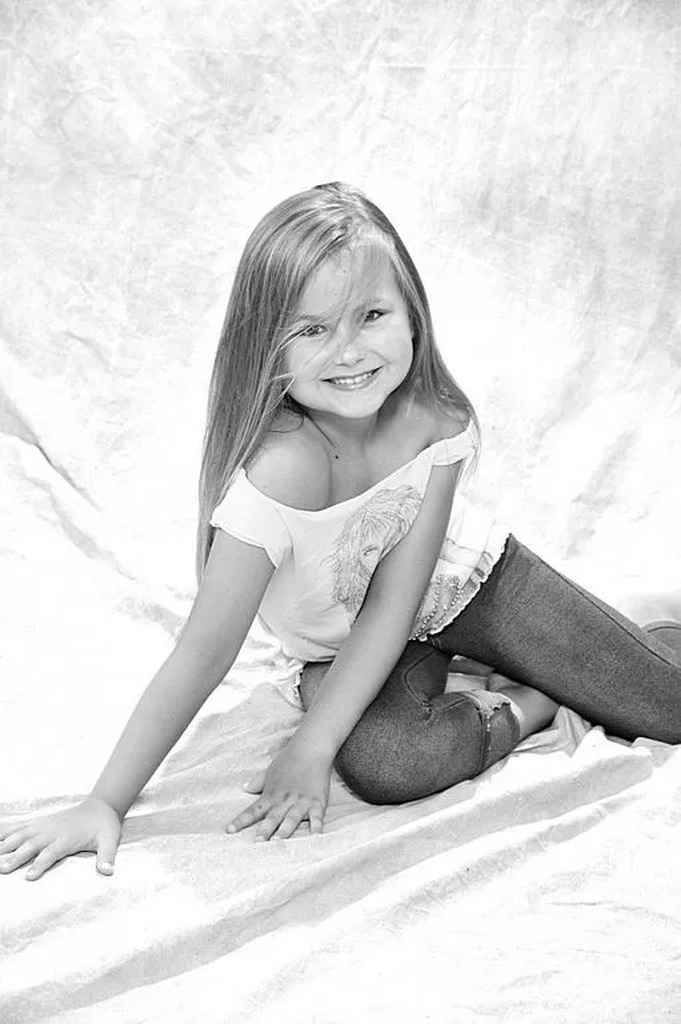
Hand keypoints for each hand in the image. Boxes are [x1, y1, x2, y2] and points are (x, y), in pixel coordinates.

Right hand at [0, 796, 121, 880]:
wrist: (101, 805)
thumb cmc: (104, 826)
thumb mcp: (110, 841)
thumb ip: (107, 856)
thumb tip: (108, 872)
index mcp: (67, 838)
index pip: (52, 853)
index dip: (40, 864)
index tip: (29, 877)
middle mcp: (52, 831)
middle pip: (31, 845)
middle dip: (16, 856)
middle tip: (2, 868)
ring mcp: (44, 825)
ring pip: (21, 835)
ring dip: (6, 844)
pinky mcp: (40, 822)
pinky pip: (19, 826)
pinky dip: (5, 831)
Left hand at [226, 739, 331, 840]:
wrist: (310, 748)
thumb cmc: (289, 760)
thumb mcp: (270, 771)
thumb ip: (258, 782)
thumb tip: (244, 787)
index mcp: (271, 794)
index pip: (253, 810)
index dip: (241, 821)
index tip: (229, 831)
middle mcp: (284, 800)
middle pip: (272, 817)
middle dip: (264, 830)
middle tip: (257, 843)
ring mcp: (301, 801)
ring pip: (292, 818)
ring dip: (285, 830)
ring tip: (279, 841)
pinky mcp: (317, 801)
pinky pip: (317, 817)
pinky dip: (316, 827)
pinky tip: (315, 837)